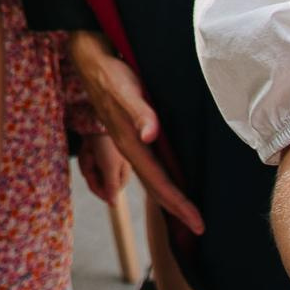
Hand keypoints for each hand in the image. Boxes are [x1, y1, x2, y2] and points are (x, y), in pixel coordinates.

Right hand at [66, 31, 203, 234]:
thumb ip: (140, 112)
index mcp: (129, 144)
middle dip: (176, 209)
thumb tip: (151, 136)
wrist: (91, 60)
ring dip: (169, 198)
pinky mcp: (131, 135)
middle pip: (154, 187)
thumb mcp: (126, 90)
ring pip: (151, 178)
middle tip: (199, 229)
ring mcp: (128, 143)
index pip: (158, 182)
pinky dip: (163, 180)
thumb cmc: (111, 74)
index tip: (197, 223)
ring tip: (186, 213)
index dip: (178, 204)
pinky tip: (172, 180)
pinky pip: (149, 166)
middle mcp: (129, 148)